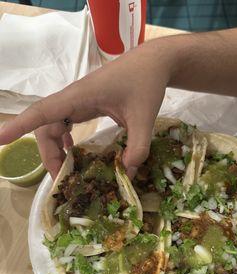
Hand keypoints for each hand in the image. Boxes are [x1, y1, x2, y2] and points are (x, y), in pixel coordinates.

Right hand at [0, 39, 172, 178]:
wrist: (153, 63)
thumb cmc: (146, 83)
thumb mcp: (144, 117)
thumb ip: (138, 147)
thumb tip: (127, 173)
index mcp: (81, 96)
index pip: (43, 112)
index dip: (20, 125)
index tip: (0, 139)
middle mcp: (74, 98)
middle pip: (46, 126)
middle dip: (48, 154)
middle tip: (62, 179)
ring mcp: (80, 101)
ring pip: (54, 125)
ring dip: (55, 148)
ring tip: (67, 171)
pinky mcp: (87, 104)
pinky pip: (65, 122)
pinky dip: (64, 139)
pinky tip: (73, 150)